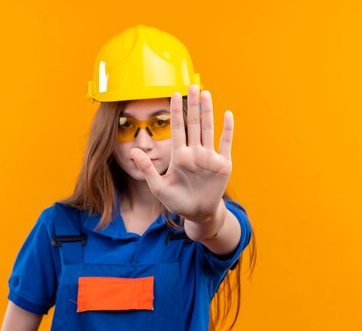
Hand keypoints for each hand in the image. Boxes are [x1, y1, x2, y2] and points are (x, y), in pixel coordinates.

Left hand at [131, 84, 233, 221]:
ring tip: (206, 93)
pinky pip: (225, 143)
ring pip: (208, 129)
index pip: (177, 128)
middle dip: (193, 105)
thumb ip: (147, 169)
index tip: (173, 94)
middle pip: (194, 123)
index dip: (175, 111)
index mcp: (179, 155)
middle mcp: (194, 152)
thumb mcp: (158, 187)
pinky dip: (227, 129)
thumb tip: (134, 151)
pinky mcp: (222, 164)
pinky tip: (227, 114)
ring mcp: (209, 157)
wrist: (198, 214)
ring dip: (208, 112)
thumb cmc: (177, 201)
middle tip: (193, 85)